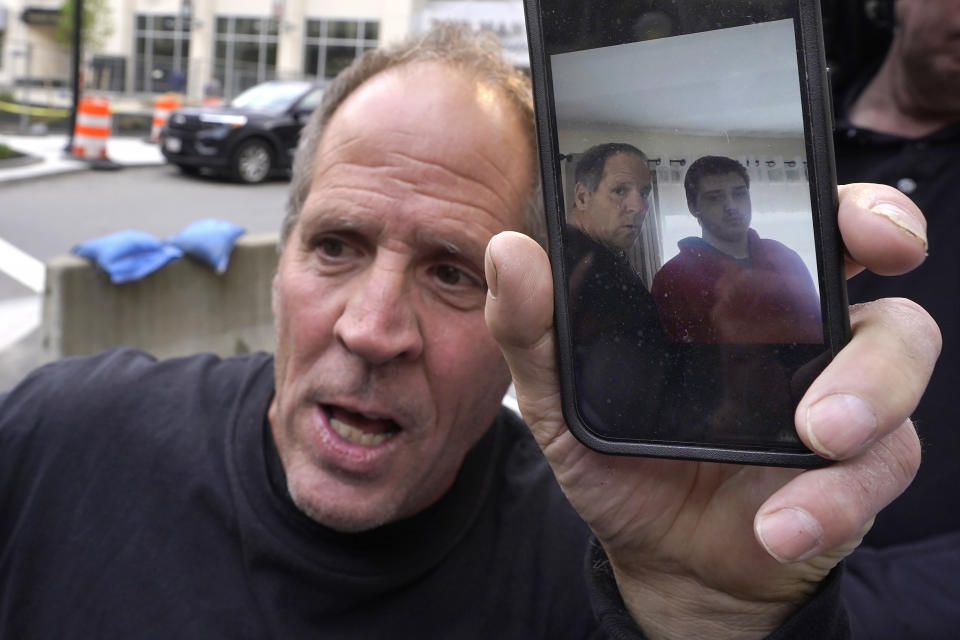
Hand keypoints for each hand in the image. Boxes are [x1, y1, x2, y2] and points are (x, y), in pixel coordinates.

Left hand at [484, 183, 939, 639]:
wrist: (656, 553)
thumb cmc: (617, 456)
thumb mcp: (558, 395)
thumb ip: (531, 327)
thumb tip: (508, 249)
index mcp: (733, 294)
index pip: (794, 218)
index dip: (836, 196)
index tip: (849, 205)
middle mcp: (797, 331)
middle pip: (869, 254)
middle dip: (888, 237)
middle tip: (882, 251)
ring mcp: (837, 394)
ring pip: (900, 352)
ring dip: (870, 389)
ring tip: (818, 436)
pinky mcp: (855, 469)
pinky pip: (878, 465)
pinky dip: (833, 499)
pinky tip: (780, 524)